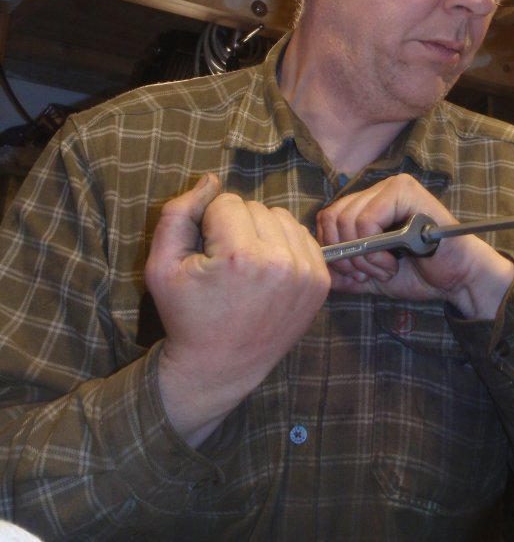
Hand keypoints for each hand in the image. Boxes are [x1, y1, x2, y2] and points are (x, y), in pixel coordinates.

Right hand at [145, 175, 330, 446]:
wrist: (220, 367)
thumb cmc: (186, 315)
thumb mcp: (160, 266)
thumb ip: (178, 213)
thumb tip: (210, 180)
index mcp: (239, 257)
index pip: (227, 202)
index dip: (209, 223)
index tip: (205, 255)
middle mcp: (280, 262)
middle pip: (256, 208)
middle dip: (236, 227)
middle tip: (224, 265)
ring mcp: (306, 272)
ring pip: (281, 218)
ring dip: (261, 233)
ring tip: (246, 266)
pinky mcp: (320, 281)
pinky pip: (301, 237)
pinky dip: (283, 246)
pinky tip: (267, 271)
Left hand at [316, 174, 513, 319]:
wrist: (457, 277)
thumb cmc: (419, 273)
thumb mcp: (371, 274)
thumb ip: (345, 269)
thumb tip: (317, 265)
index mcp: (369, 204)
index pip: (328, 217)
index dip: (332, 248)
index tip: (352, 273)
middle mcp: (378, 190)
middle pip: (333, 217)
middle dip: (346, 255)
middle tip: (367, 274)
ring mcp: (393, 187)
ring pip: (348, 219)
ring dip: (363, 256)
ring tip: (385, 268)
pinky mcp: (406, 191)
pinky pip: (367, 219)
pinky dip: (374, 249)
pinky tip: (394, 260)